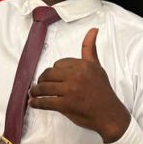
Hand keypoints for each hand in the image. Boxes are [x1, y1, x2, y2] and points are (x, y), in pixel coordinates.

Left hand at [28, 28, 130, 143]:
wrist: (109, 114)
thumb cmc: (102, 91)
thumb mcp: (97, 67)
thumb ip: (90, 49)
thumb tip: (93, 29)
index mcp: (83, 65)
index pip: (58, 64)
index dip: (53, 71)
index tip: (52, 77)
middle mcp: (76, 75)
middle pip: (49, 74)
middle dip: (41, 80)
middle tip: (38, 85)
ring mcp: (70, 90)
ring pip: (44, 87)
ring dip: (35, 91)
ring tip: (33, 93)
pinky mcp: (66, 105)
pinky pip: (45, 102)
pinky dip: (36, 103)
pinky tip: (33, 103)